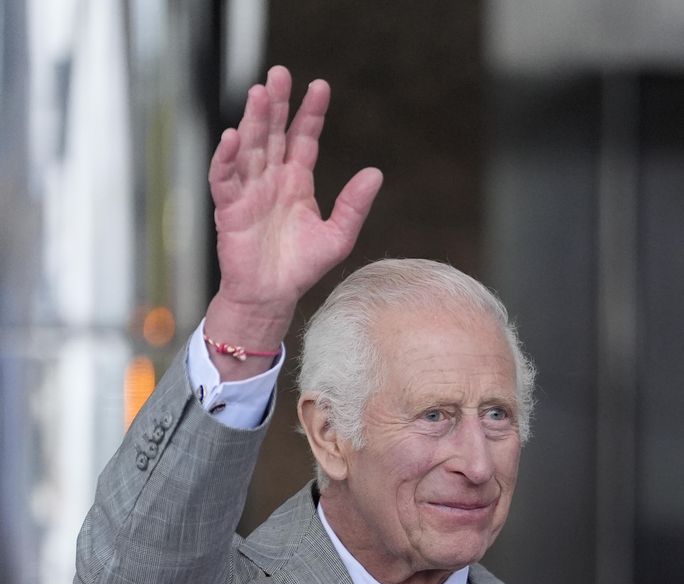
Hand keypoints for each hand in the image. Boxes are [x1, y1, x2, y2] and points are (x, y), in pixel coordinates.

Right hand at [204, 66, 382, 369]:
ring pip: (249, 147)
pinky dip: (226, 158)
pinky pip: (224, 178)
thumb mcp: (338, 236)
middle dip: (276, 104)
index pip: (303, 138)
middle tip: (280, 73)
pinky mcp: (230, 208)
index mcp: (297, 182)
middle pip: (272, 133)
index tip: (320, 86)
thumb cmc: (301, 269)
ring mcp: (249, 192)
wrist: (272, 297)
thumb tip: (376, 173)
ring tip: (259, 92)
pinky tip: (232, 136)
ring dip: (252, 120)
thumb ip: (354, 205)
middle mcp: (271, 180)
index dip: (310, 113)